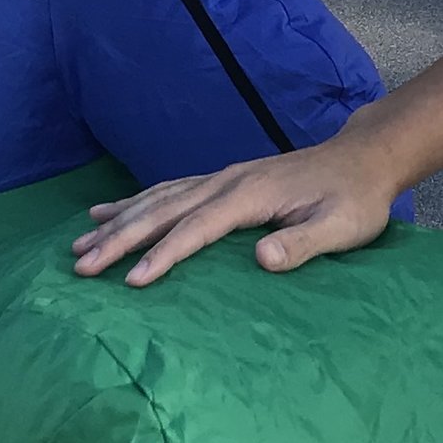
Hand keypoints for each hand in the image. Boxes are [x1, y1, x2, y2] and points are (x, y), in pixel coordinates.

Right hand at [72, 128, 400, 285]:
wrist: (363, 159)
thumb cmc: (355, 199)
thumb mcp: (342, 227)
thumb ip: (303, 242)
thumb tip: (264, 260)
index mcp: (250, 195)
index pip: (196, 229)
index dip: (163, 256)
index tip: (132, 282)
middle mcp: (227, 181)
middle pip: (162, 211)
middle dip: (119, 238)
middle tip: (81, 265)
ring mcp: (222, 178)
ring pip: (158, 198)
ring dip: (118, 220)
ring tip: (79, 242)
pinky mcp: (223, 180)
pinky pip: (168, 190)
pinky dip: (134, 201)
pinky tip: (109, 210)